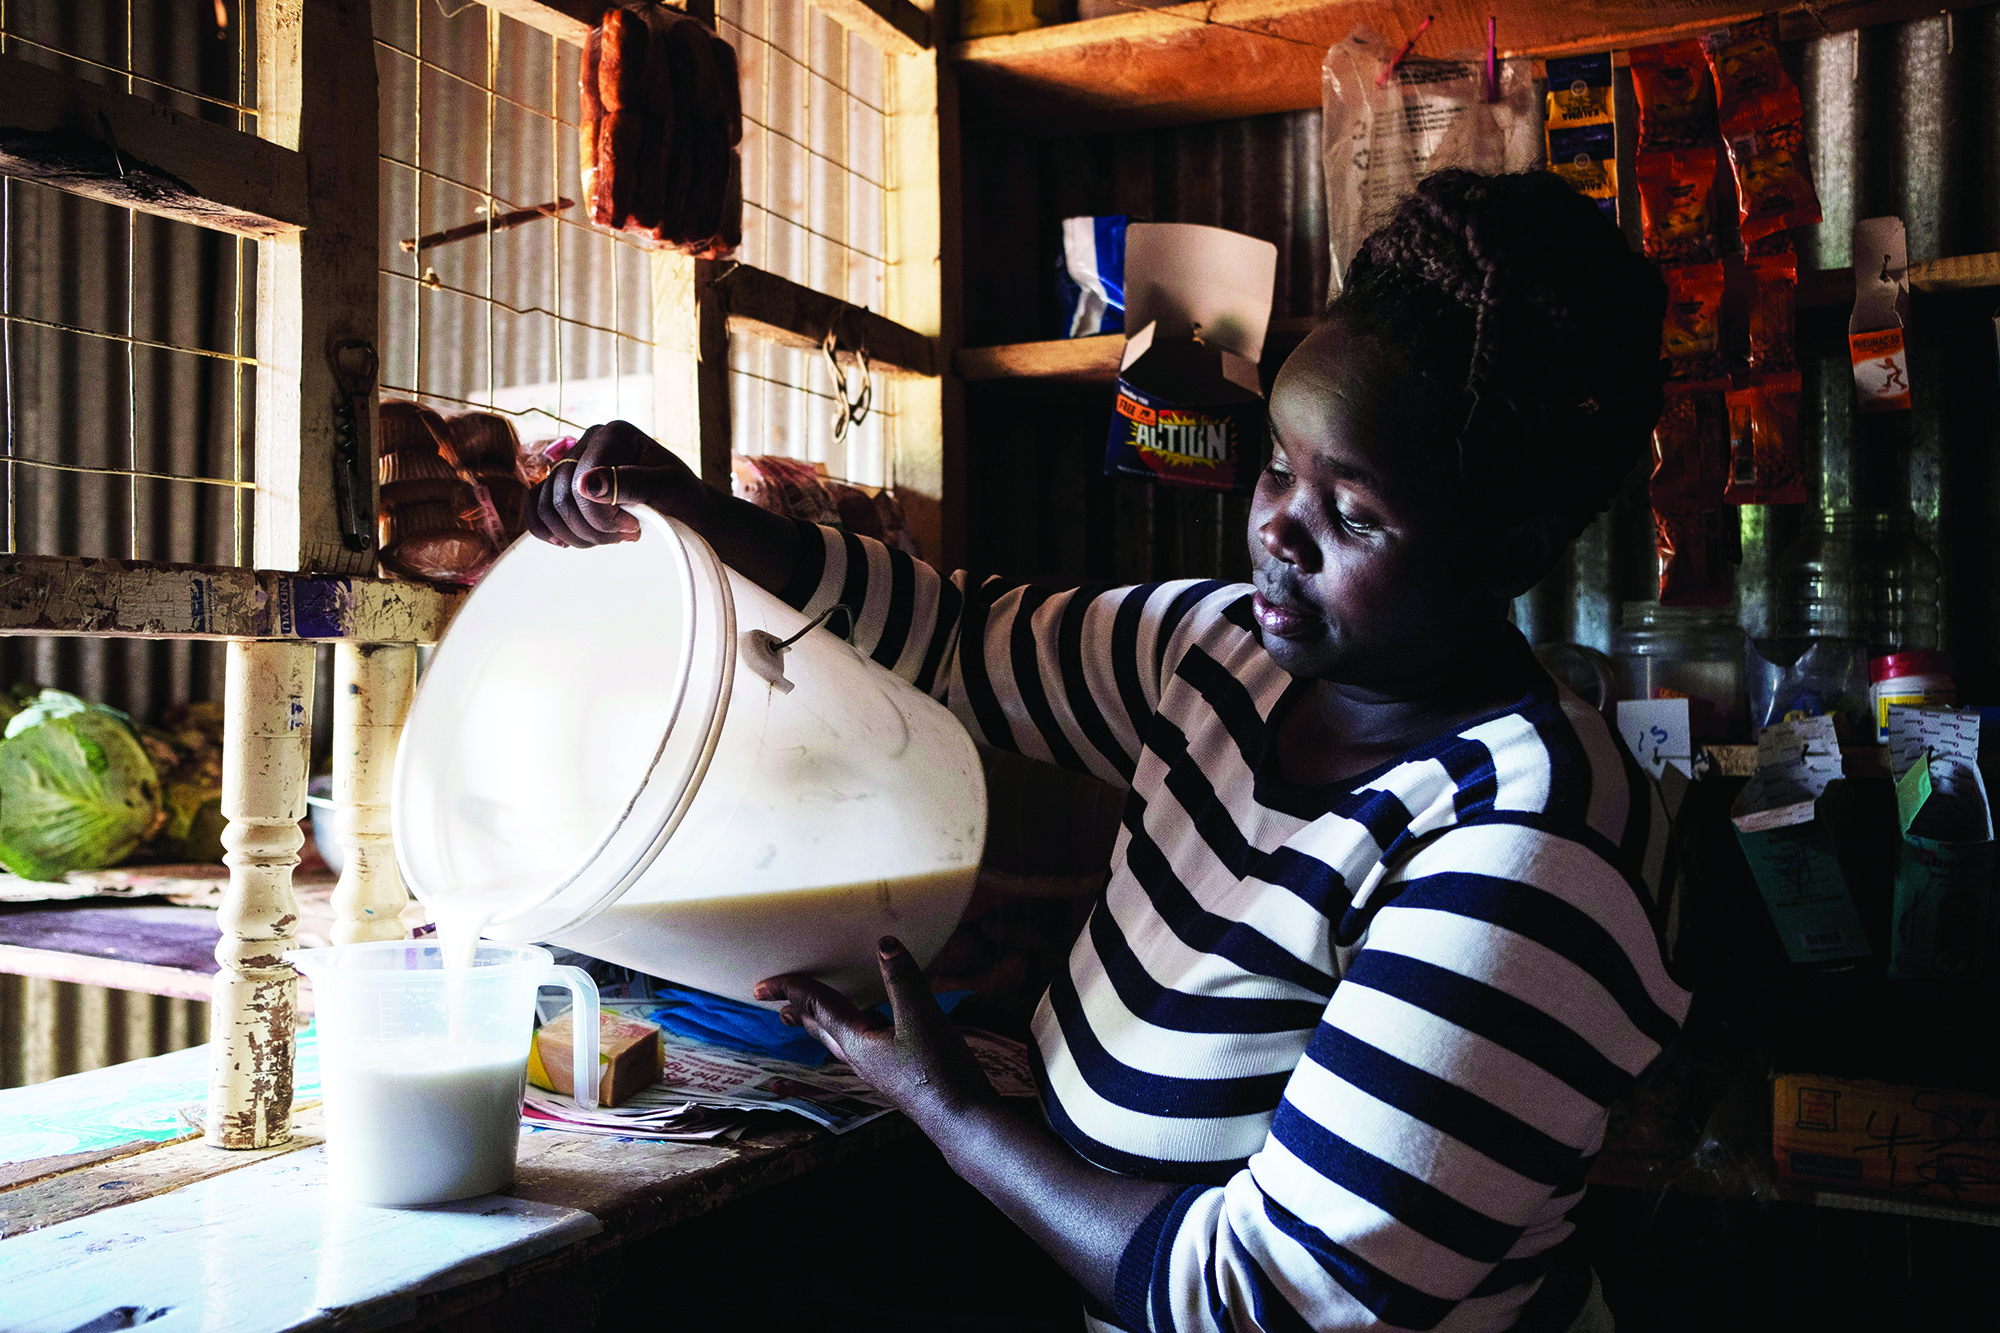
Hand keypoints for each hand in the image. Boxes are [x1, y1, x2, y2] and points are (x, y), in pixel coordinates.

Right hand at [526, 419, 708, 547]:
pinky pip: (536, 504)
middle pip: (562, 495)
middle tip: (624, 536)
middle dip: (590, 528)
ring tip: (608, 538)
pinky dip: (545, 527)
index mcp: (614, 434)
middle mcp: (589, 441)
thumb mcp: (668, 488)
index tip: (633, 528)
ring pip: (547, 504)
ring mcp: (574, 461)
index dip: (601, 516)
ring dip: (574, 533)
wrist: (685, 507)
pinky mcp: (565, 482)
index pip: (583, 482)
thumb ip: (630, 483)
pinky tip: (565, 541)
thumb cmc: (682, 497)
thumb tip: (585, 484)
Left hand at [754, 937, 997, 1121]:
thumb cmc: (939, 1072)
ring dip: (820, 1025)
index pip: (816, 1007)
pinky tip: (870, 1032)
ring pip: (839, 1041)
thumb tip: (885, 944)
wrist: (962, 1120)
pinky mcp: (895, 1076)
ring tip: (810, 1017)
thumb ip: (902, 979)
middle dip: (797, 1013)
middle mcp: (860, 1058)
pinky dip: (852, 1033)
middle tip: (776, 1004)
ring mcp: (877, 1070)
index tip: (762, 986)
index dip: (791, 990)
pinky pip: (862, 1048)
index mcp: (856, 1041)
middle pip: (820, 1028)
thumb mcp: (922, 1017)